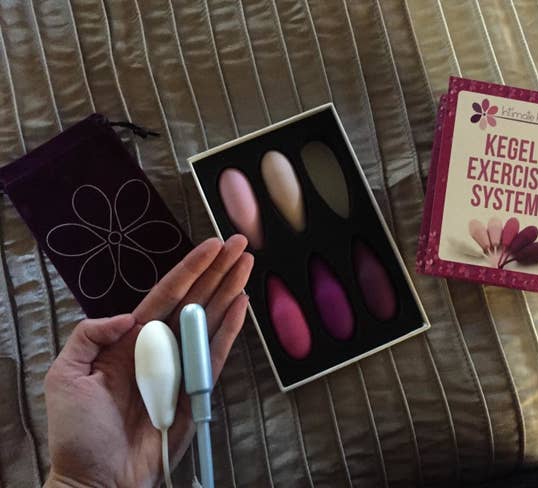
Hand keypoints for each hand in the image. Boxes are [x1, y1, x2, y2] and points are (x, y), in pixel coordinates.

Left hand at [43, 236, 252, 487]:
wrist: (99, 478)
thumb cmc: (78, 433)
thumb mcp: (66, 376)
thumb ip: (90, 336)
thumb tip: (126, 316)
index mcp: (132, 339)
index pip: (167, 294)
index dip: (190, 269)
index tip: (211, 246)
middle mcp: (161, 347)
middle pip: (195, 300)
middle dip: (218, 270)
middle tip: (239, 245)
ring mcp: (181, 366)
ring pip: (211, 320)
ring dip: (231, 291)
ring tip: (247, 265)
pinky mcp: (197, 390)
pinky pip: (217, 354)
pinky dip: (232, 329)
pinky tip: (242, 305)